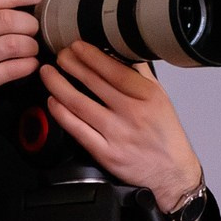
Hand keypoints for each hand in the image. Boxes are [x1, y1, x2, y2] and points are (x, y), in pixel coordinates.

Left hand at [37, 42, 204, 215]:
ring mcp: (117, 134)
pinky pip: (77, 130)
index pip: (114, 69)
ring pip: (80, 104)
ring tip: (48, 74)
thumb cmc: (165, 137)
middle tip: (59, 56)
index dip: (91, 56)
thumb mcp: (161, 99)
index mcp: (147, 96)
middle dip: (71, 64)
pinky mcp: (105, 153)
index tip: (77, 47)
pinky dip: (62, 114)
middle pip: (94, 83)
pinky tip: (53, 102)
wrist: (171, 174)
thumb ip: (140, 76)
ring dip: (59, 85)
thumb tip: (121, 53)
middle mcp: (132, 113)